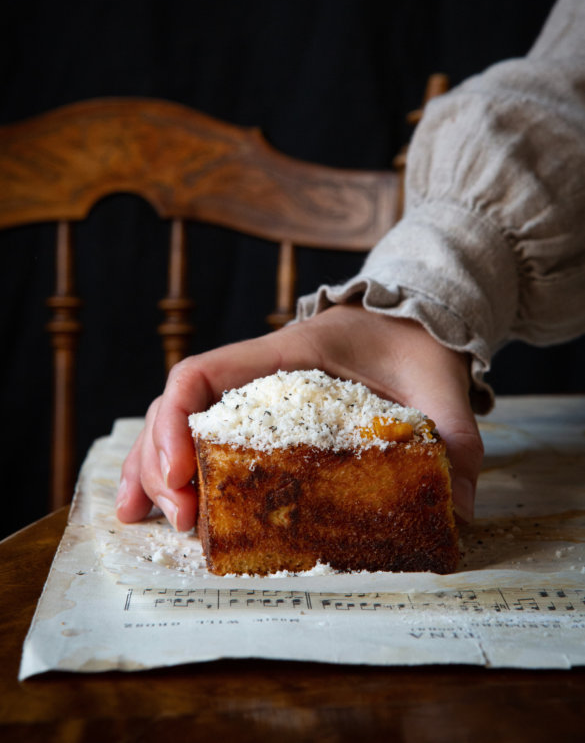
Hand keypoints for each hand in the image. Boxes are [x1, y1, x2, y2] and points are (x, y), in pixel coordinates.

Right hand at [116, 304, 482, 529]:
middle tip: (180, 520)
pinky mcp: (261, 414)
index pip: (201, 375)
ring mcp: (252, 392)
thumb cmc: (415, 342)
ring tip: (142, 520)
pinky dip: (171, 466)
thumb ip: (453, 435)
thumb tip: (457, 508)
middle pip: (176, 409)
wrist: (414, 318)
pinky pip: (200, 435)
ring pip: (176, 423)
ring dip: (152, 469)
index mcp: (284, 353)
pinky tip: (161, 502)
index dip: (175, 422)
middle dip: (161, 464)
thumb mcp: (438, 384)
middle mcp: (255, 372)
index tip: (181, 474)